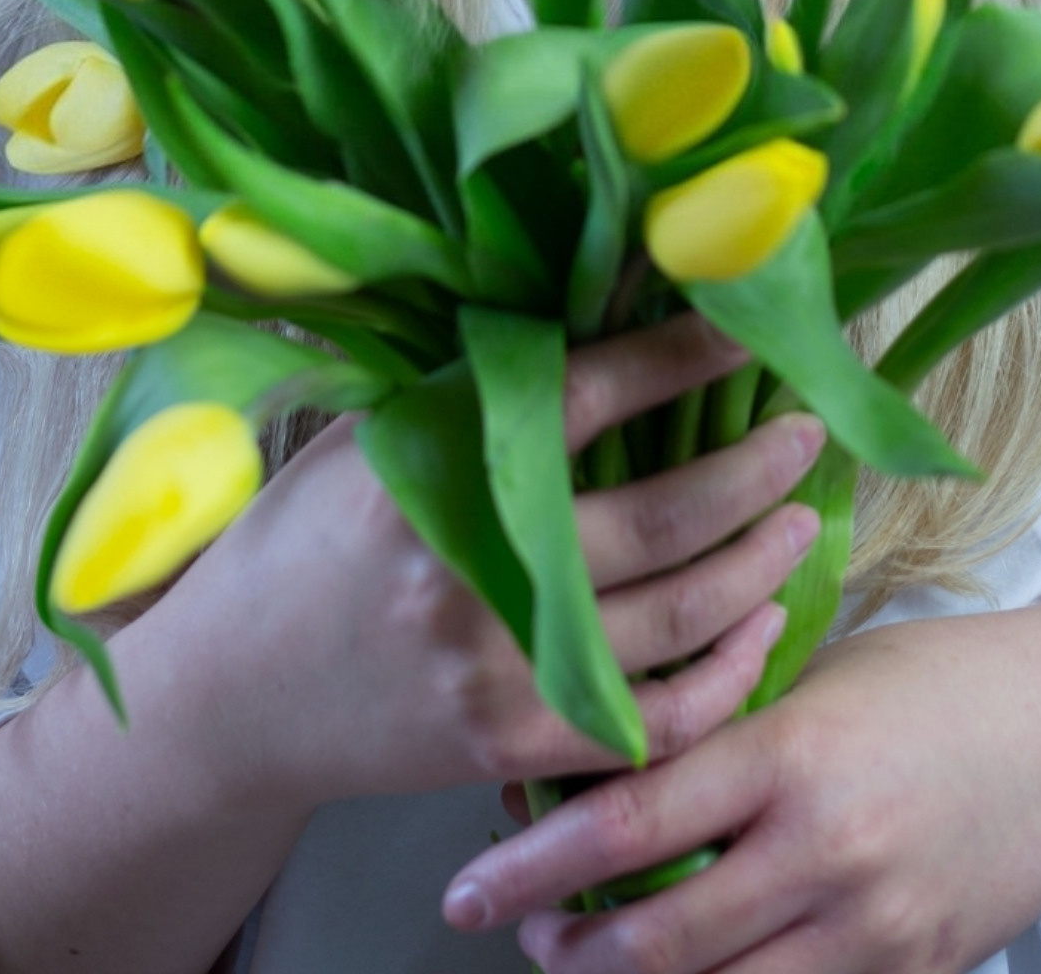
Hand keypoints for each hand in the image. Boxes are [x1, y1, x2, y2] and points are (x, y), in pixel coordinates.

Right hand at [160, 312, 825, 817]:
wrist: (231, 695)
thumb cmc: (311, 536)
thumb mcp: (377, 433)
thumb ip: (477, 385)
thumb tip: (604, 295)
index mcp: (435, 463)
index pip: (589, 393)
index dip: (684, 354)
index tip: (752, 325)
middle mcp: (470, 567)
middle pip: (660, 517)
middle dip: (755, 470)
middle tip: (809, 430)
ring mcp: (493, 666)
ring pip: (676, 616)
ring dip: (759, 563)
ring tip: (799, 518)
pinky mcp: (508, 744)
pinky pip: (652, 721)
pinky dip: (724, 677)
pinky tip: (758, 629)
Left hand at [435, 605, 1040, 973]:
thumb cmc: (939, 682)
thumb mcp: (825, 674)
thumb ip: (726, 724)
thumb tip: (600, 764)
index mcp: (795, 748)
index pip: (634, 821)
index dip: (534, 865)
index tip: (464, 889)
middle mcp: (826, 848)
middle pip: (656, 940)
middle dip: (566, 947)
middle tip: (517, 927)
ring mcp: (870, 928)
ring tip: (584, 955)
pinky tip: (691, 972)